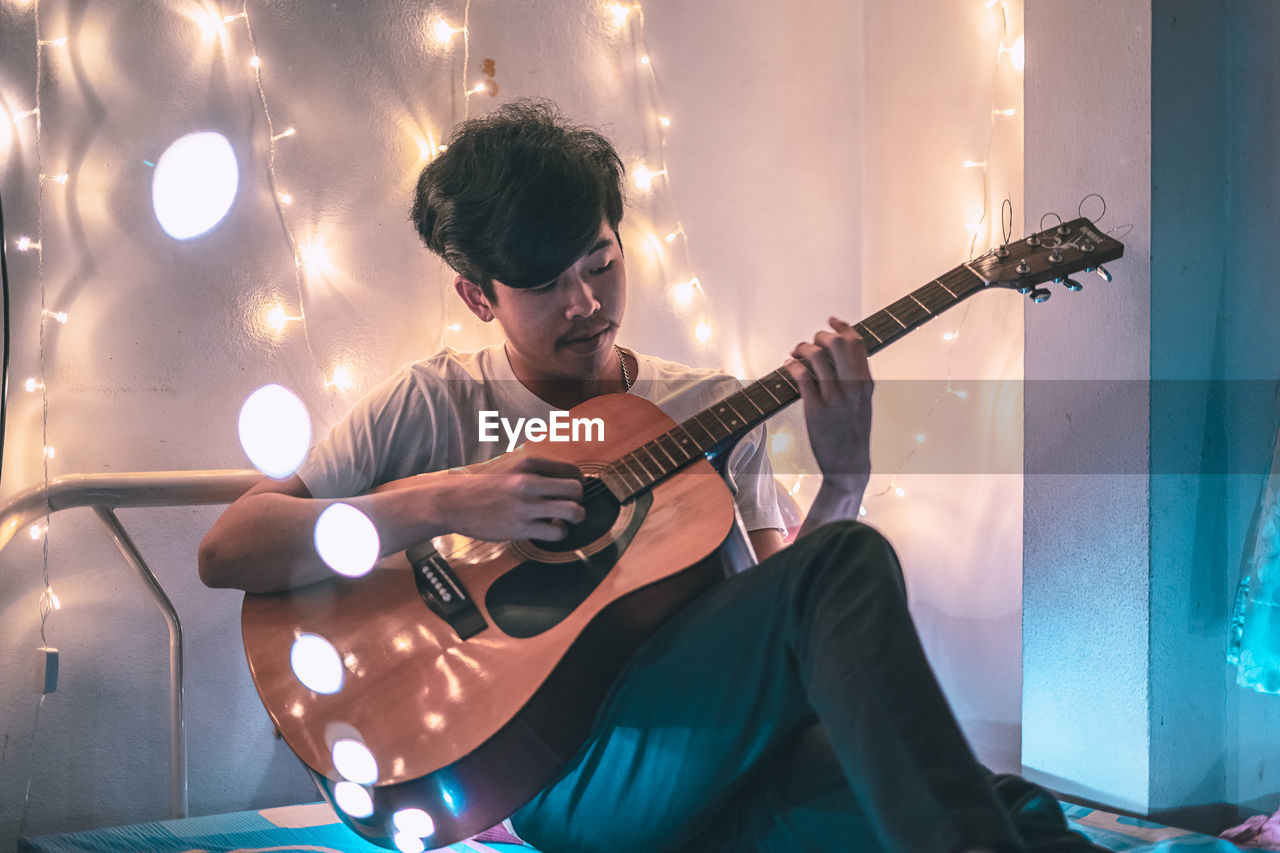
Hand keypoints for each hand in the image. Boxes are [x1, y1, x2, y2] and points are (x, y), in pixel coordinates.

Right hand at [437, 455, 585, 541]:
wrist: (453, 502)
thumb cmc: (483, 487)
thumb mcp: (510, 469)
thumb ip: (536, 474)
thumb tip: (564, 482)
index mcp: (529, 464)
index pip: (572, 470)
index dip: (579, 483)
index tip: (572, 493)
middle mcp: (529, 482)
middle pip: (577, 489)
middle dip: (579, 501)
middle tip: (569, 508)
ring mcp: (525, 506)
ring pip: (573, 511)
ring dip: (574, 518)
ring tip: (562, 521)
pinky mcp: (520, 527)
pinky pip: (556, 532)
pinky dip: (558, 534)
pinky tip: (548, 531)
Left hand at [783, 317, 872, 495]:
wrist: (849, 465)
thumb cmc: (853, 434)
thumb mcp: (863, 403)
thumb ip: (856, 380)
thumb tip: (842, 357)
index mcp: (866, 383)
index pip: (858, 343)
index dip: (843, 326)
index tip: (831, 320)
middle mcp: (853, 386)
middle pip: (837, 342)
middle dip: (820, 336)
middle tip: (810, 343)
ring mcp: (835, 397)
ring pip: (817, 356)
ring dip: (802, 348)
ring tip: (795, 352)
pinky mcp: (816, 408)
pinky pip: (802, 376)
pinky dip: (792, 364)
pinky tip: (788, 364)